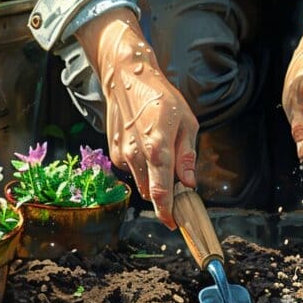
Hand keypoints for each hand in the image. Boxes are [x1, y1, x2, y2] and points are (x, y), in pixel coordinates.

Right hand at [76, 9, 198, 228]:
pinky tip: (146, 146)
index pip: (161, 192)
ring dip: (154, 180)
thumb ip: (187, 156)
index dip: (168, 212)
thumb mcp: (187, 123)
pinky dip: (142, 167)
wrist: (126, 78)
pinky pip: (132, 171)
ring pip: (141, 183)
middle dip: (165, 194)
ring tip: (162, 154)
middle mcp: (136, 154)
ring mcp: (121, 154)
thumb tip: (188, 184)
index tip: (175, 223)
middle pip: (151, 192)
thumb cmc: (161, 97)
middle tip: (178, 179)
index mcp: (157, 147)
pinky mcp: (114, 152)